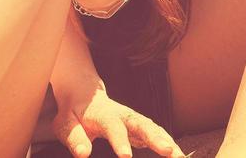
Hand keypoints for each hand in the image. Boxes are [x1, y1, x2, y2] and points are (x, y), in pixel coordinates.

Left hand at [52, 77, 183, 157]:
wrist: (84, 94)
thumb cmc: (73, 113)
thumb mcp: (65, 124)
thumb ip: (74, 138)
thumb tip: (83, 153)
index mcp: (104, 114)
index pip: (113, 127)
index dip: (119, 141)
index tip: (125, 157)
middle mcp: (123, 114)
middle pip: (142, 124)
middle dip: (156, 138)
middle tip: (169, 152)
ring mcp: (133, 119)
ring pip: (153, 128)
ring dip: (167, 141)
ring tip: (180, 157)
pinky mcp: (139, 126)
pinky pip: (156, 133)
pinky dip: (168, 142)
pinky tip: (178, 155)